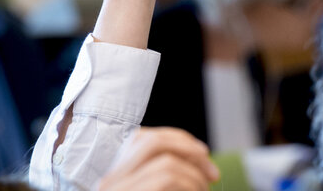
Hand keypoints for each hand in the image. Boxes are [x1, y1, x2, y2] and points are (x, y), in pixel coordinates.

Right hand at [98, 127, 219, 190]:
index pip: (145, 138)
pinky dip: (189, 184)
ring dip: (194, 175)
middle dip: (190, 151)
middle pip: (154, 142)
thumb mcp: (150, 186)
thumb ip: (161, 173)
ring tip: (203, 190)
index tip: (204, 154)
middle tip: (213, 173)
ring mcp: (115, 188)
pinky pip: (166, 177)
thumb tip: (199, 159)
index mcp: (114, 173)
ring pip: (165, 161)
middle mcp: (109, 179)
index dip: (180, 140)